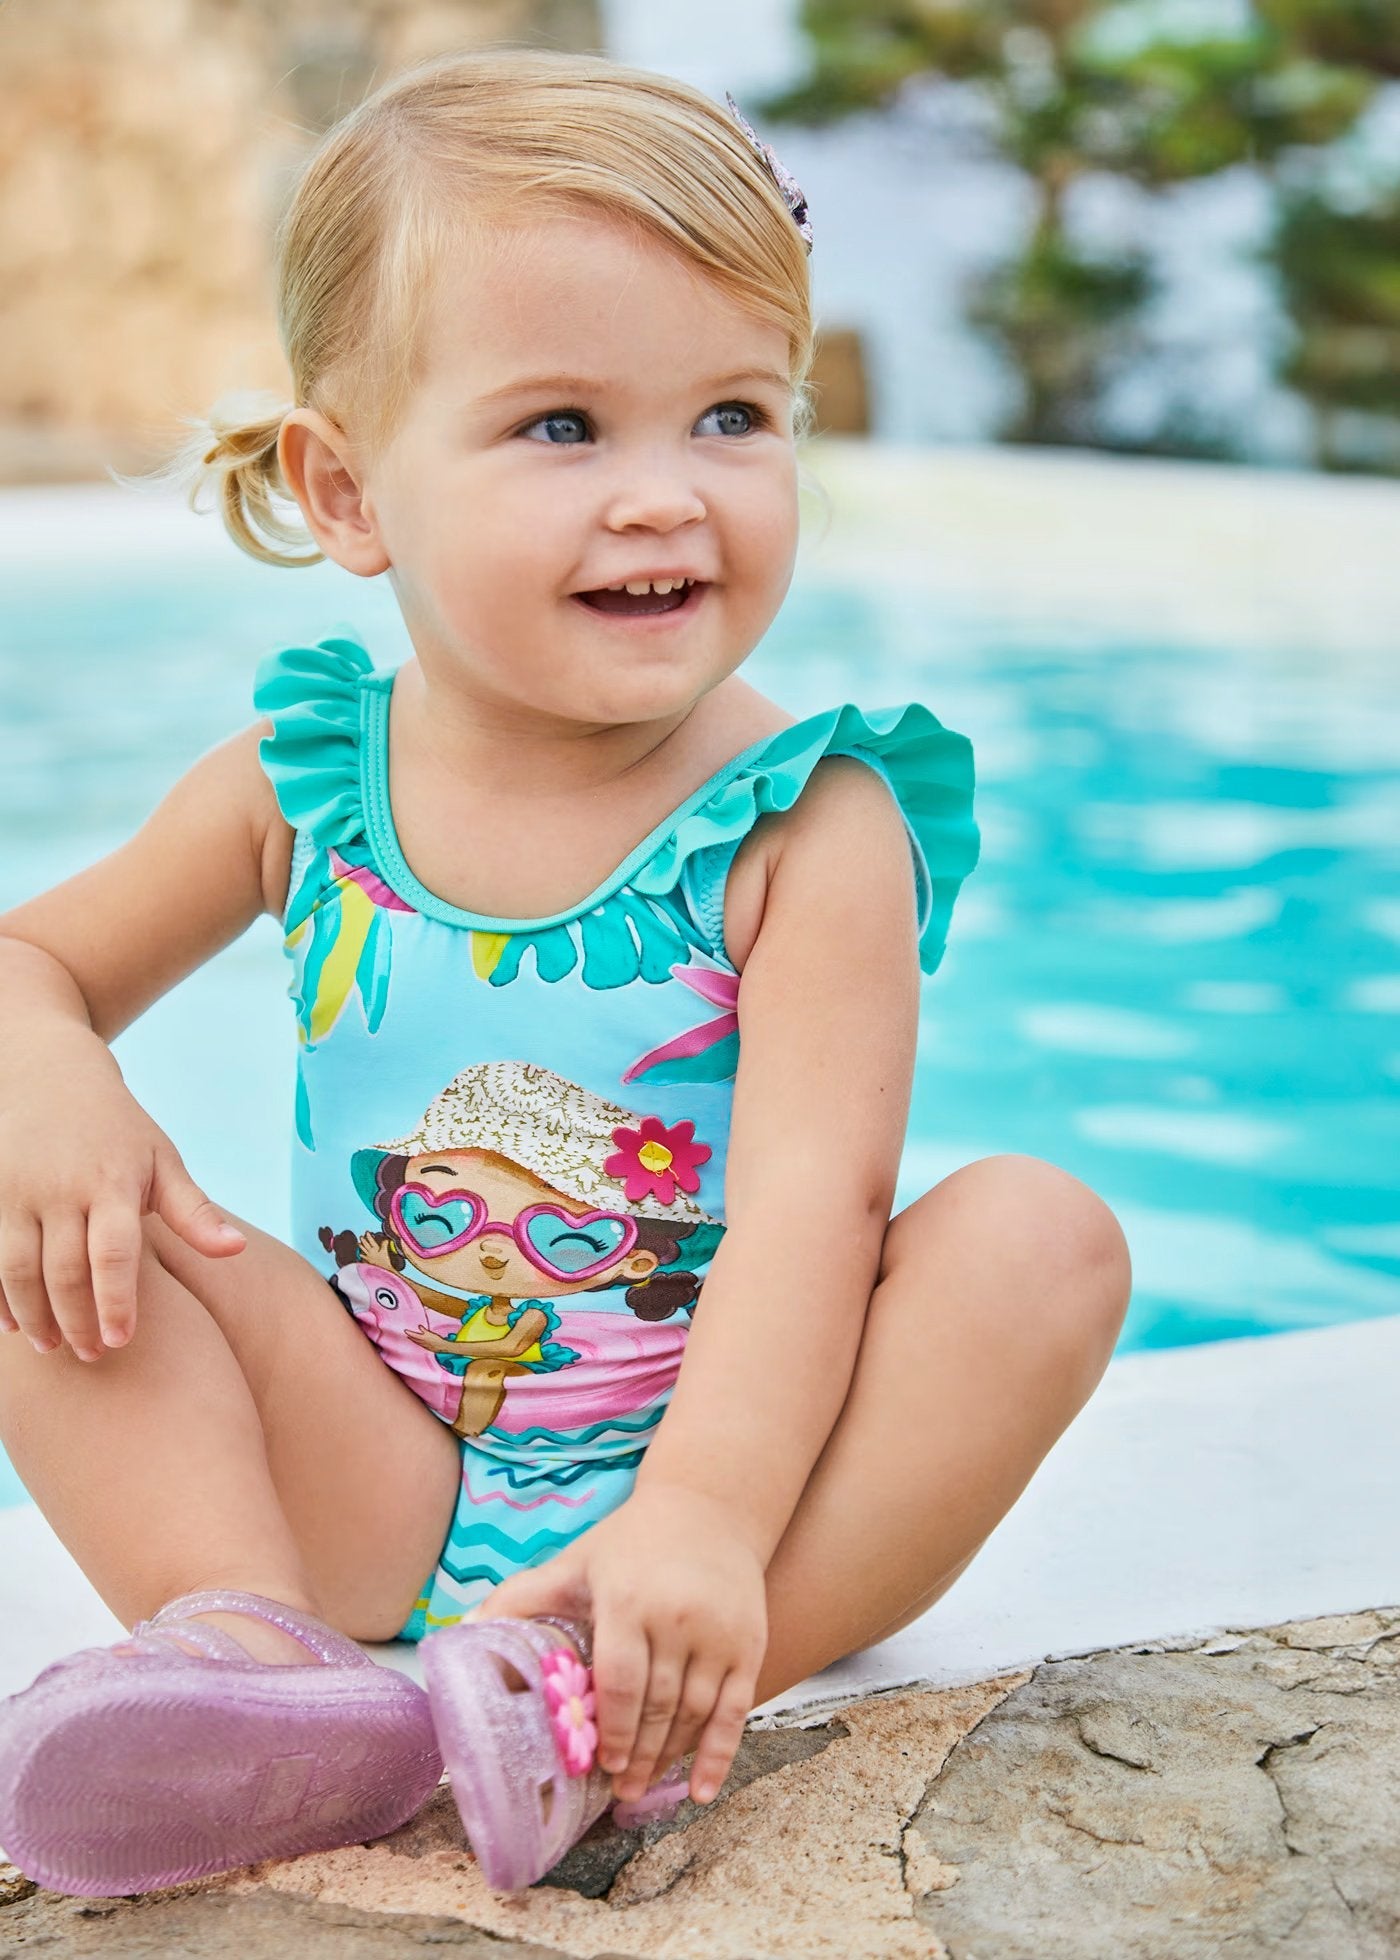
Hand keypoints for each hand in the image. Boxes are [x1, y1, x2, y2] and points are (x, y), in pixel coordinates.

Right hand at [0, 1058, 244, 1359]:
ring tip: (52, 1347)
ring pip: (19, 1269)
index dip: (116, 1302)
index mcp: (113, 1183)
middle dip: (77, 1321)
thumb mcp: (162, 1161)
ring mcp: (19, 1193)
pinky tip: (12, 1325)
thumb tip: (236, 1251)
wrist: (51, 1075)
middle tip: (92, 1355)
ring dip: (34, 1315)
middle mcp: (63, 1190)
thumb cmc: (120, 1130)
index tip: (122, 1341)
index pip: (115, 1254)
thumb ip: (194, 1212)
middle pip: (66, 1271)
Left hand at [471, 1484, 766, 1805]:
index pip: (621, 1680)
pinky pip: (735, 1708)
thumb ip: (523, 1597)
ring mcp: (717, 1632)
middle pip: (658, 1704)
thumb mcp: (578, 1562)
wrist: (709, 1507)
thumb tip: (460, 1630)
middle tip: (619, 1791)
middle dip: (638, 1754)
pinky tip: (700, 1790)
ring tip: (645, 1789)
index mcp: (628, 1600)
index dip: (613, 1729)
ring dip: (670, 1758)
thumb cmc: (631, 1541)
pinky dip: (719, 1754)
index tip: (603, 1764)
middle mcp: (676, 1617)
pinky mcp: (747, 1643)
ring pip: (694, 1712)